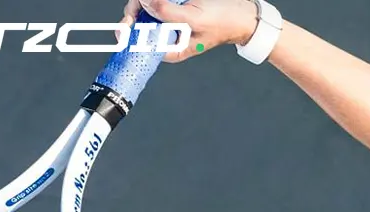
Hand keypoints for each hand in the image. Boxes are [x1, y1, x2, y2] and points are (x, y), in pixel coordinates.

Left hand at [118, 0, 263, 62]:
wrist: (244, 13)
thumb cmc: (225, 22)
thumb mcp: (194, 18)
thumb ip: (167, 12)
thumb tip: (144, 2)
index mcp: (171, 48)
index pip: (139, 44)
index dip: (128, 32)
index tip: (126, 21)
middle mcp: (167, 35)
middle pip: (138, 21)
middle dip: (139, 7)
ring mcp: (170, 21)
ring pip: (146, 7)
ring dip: (150, 0)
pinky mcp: (173, 9)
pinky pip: (158, 3)